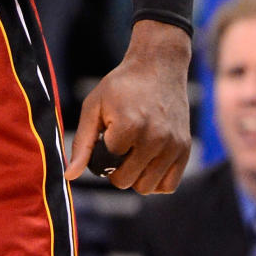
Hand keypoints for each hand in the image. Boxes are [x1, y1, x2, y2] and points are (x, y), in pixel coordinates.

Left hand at [65, 20, 190, 192]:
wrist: (158, 67)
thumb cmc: (121, 86)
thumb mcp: (94, 106)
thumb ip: (82, 143)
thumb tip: (70, 176)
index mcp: (129, 127)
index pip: (107, 165)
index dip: (100, 153)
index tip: (104, 136)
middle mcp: (155, 139)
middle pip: (125, 181)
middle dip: (115, 169)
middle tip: (117, 147)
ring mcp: (173, 146)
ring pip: (146, 188)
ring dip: (134, 177)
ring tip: (132, 153)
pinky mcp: (185, 149)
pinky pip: (168, 185)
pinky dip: (155, 180)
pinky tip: (146, 161)